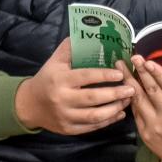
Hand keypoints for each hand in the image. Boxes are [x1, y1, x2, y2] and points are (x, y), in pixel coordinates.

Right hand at [14, 38, 135, 134]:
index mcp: (60, 79)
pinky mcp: (68, 129)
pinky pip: (91, 127)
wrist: (29, 105)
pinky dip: (108, 121)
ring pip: (95, 116)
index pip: (85, 77)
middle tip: (131, 89)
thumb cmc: (47, 78)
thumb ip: (71, 48)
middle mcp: (62, 99)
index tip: (120, 74)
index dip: (104, 75)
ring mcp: (65, 116)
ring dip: (114, 109)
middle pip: (93, 98)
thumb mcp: (55, 61)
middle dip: (115, 94)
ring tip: (127, 101)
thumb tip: (89, 32)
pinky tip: (119, 114)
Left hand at [129, 55, 161, 161]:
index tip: (149, 61)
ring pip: (139, 100)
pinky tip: (126, 86)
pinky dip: (131, 98)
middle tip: (134, 57)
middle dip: (141, 72)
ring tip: (121, 67)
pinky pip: (136, 112)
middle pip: (152, 90)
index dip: (158, 73)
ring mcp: (155, 127)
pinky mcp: (145, 134)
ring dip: (129, 82)